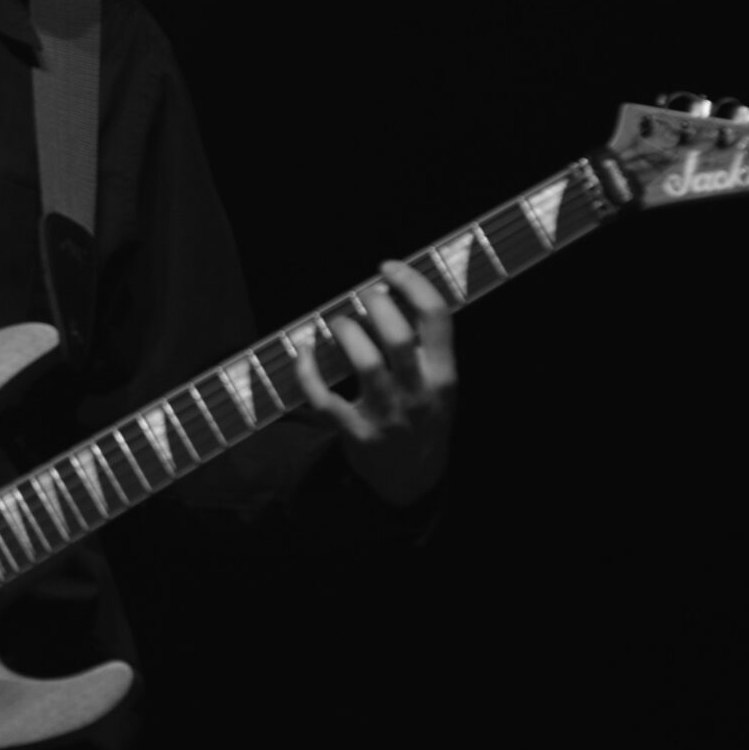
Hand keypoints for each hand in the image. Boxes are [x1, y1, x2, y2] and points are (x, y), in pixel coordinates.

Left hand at [293, 259, 457, 506]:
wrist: (413, 482)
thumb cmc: (422, 419)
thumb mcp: (440, 385)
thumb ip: (426, 345)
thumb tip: (391, 290)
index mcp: (444, 375)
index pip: (437, 318)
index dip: (412, 283)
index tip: (388, 267)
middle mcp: (420, 394)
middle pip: (399, 338)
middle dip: (376, 307)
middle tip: (363, 297)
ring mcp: (388, 416)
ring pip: (365, 364)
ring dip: (345, 333)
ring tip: (337, 323)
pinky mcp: (357, 435)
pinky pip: (325, 399)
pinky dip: (308, 372)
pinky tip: (303, 353)